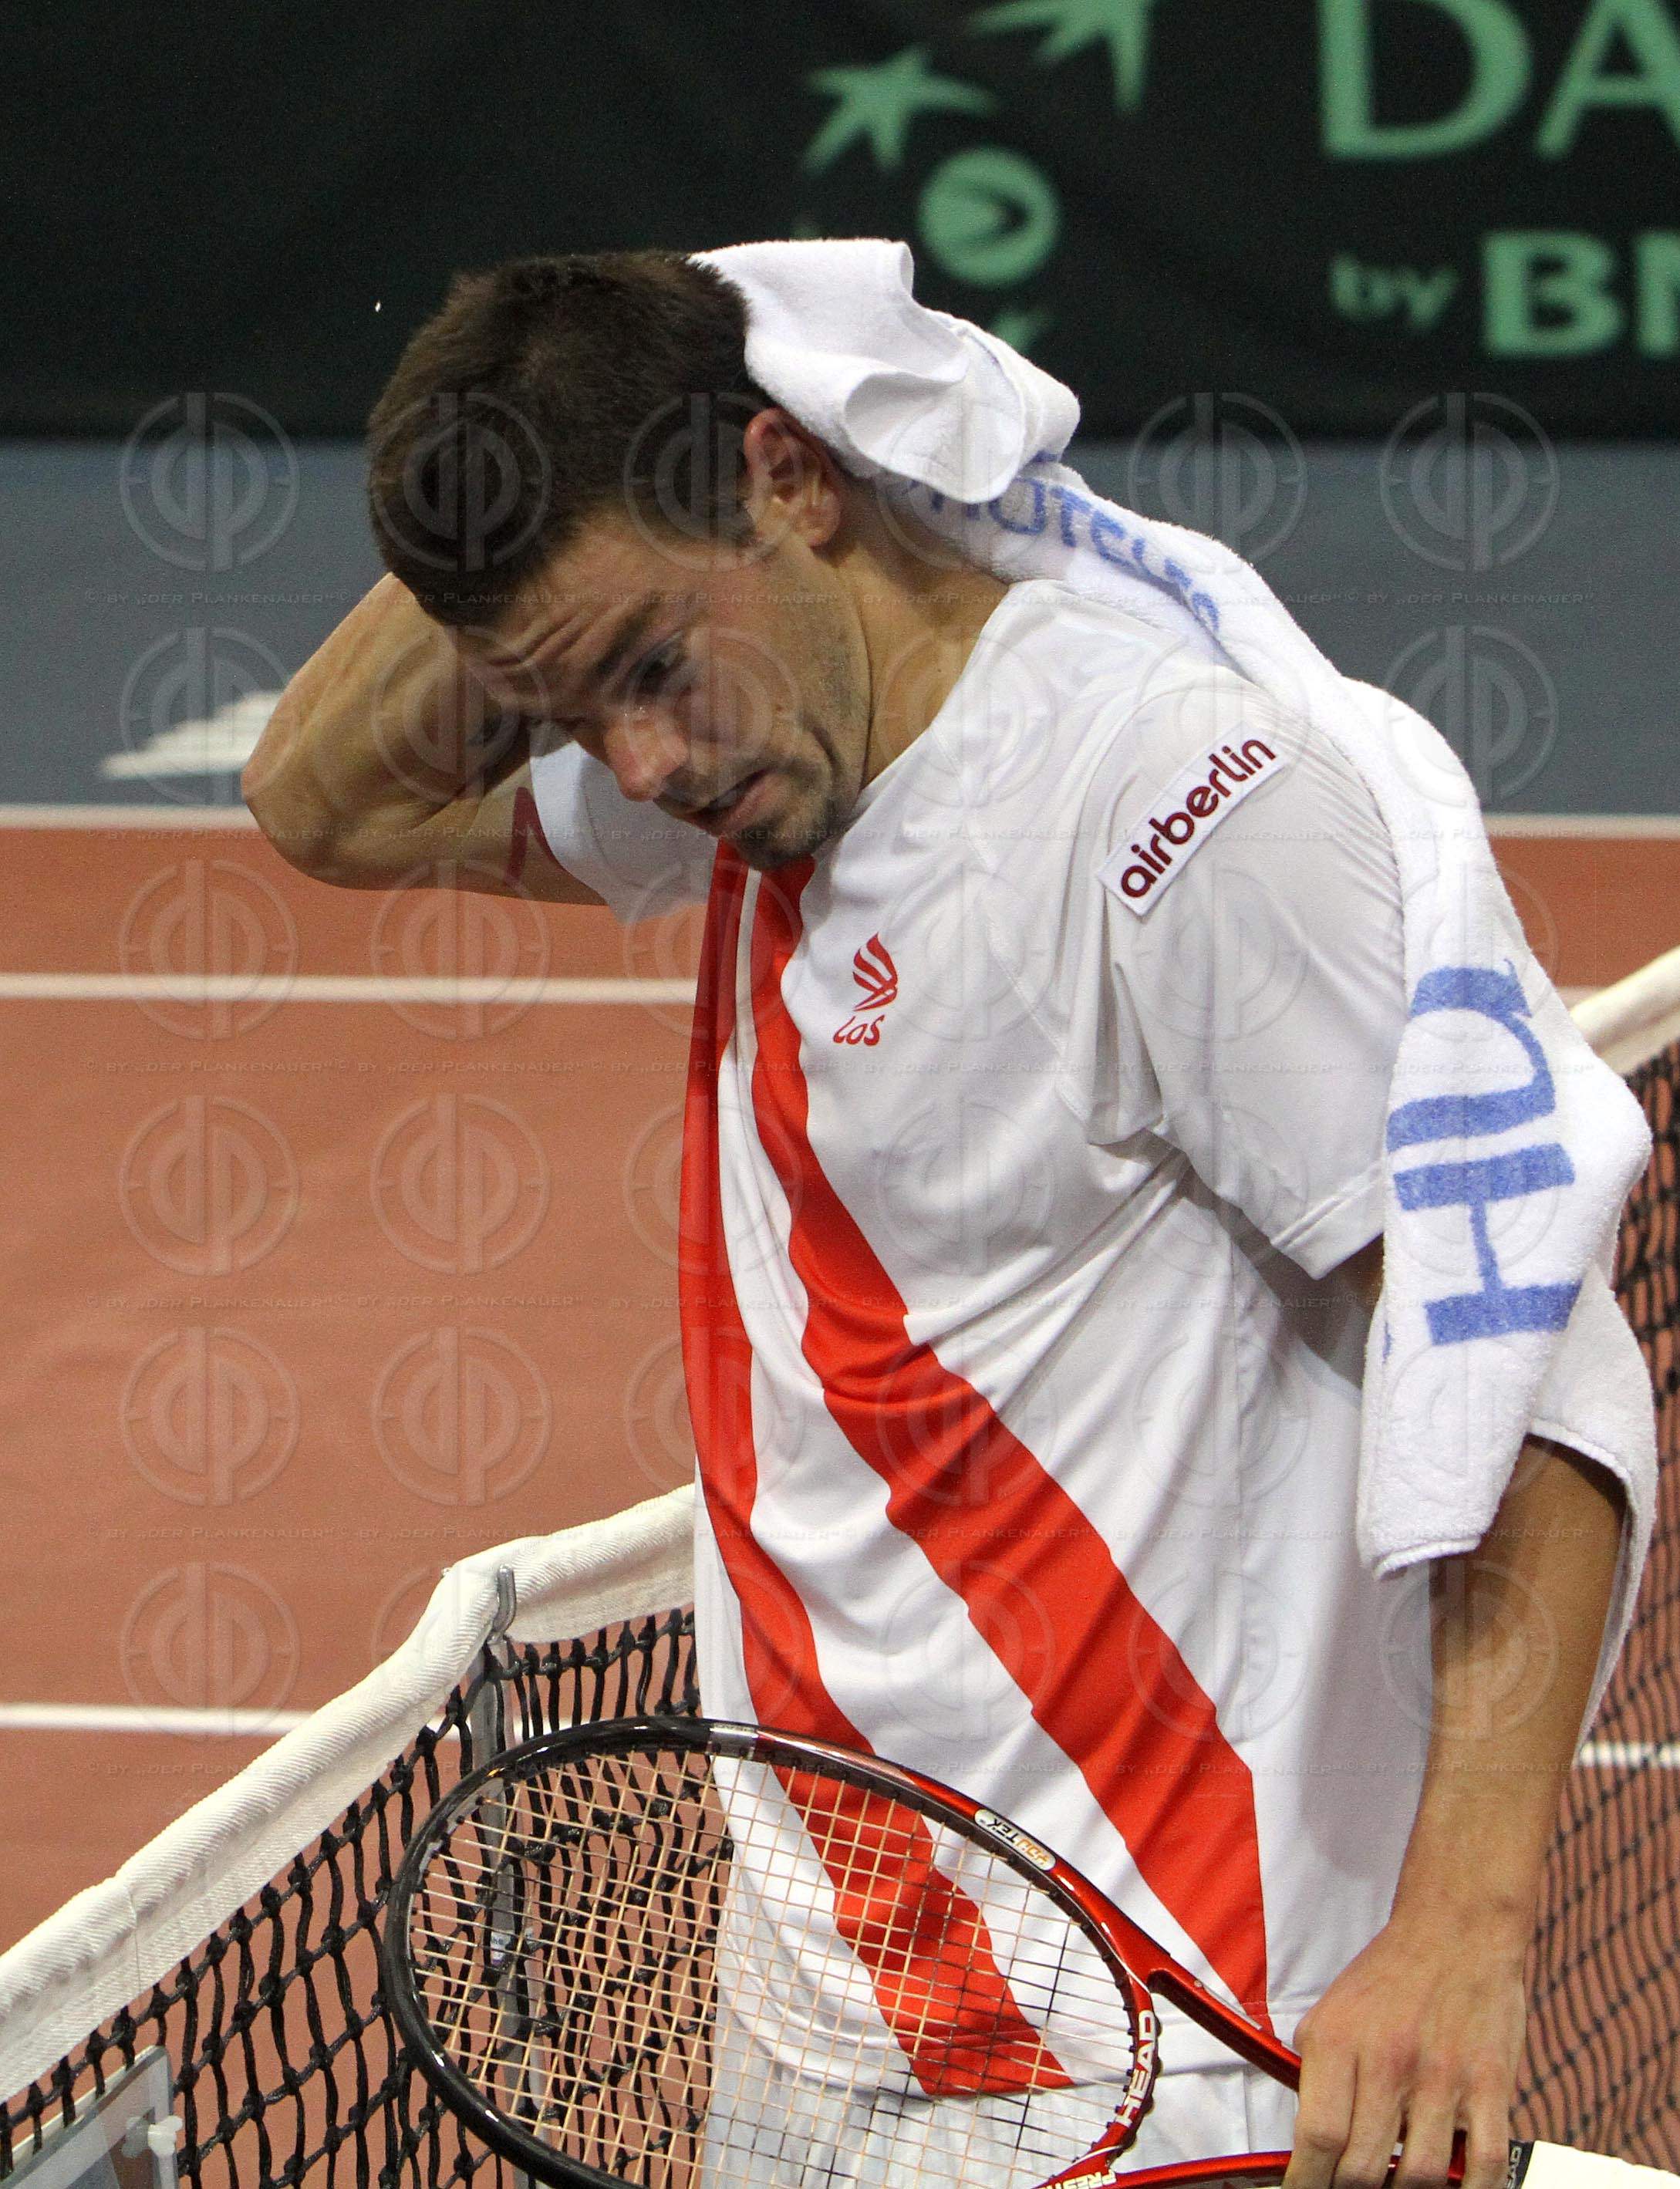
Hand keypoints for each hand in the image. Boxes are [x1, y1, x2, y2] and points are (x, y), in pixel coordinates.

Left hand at [1281, 1913, 1526, 2188]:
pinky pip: (1486, 2164)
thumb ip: (1316, 2076)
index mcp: (1340, 2043)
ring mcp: (1443, 2077)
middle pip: (1364, 2168)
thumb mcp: (1330, 2014)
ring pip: (1422, 2177)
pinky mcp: (1491, 2085)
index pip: (1318, 2136)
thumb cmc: (1388, 1979)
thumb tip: (1307, 2145)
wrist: (1455, 1932)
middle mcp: (1388, 2062)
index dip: (1307, 2182)